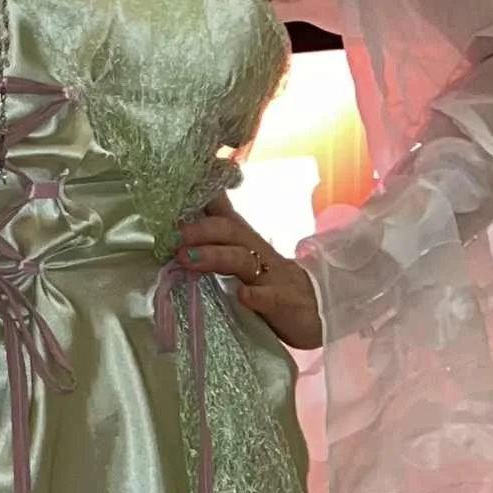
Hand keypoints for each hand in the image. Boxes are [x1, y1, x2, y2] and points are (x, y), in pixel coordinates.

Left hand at [177, 193, 322, 349]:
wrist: (319, 309)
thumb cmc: (272, 284)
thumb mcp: (244, 259)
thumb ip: (217, 243)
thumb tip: (179, 231)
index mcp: (244, 242)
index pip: (221, 212)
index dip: (202, 195)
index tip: (177, 183)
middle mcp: (256, 253)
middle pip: (229, 231)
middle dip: (200, 230)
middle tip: (173, 236)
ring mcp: (270, 277)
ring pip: (242, 260)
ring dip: (214, 256)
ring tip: (187, 258)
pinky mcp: (284, 303)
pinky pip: (270, 297)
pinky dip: (256, 297)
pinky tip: (243, 296)